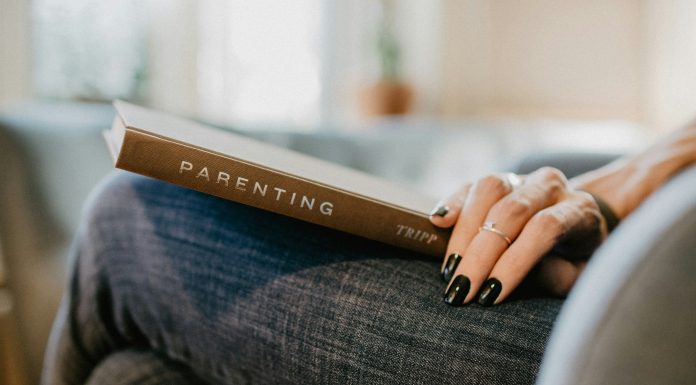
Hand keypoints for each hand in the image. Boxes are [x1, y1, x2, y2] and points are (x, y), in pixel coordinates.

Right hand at [431, 123, 695, 306]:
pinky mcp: (497, 181)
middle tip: (461, 289)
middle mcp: (551, 185)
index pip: (545, 227)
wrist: (577, 222)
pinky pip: (470, 185)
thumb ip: (558, 276)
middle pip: (511, 210)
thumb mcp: (581, 277)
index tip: (491, 294)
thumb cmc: (579, 258)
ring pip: (488, 189)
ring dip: (464, 231)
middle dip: (481, 253)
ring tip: (450, 268)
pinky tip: (438, 222)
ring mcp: (522, 178)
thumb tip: (525, 274)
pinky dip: (453, 203)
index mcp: (579, 210)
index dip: (515, 261)